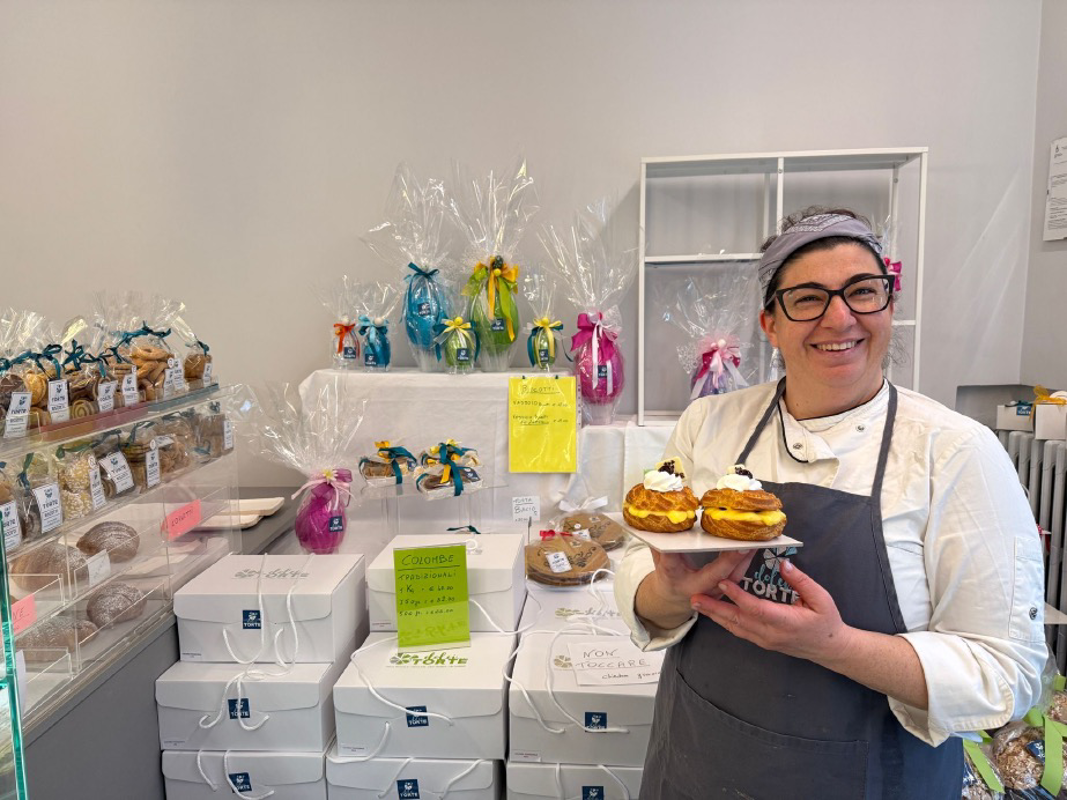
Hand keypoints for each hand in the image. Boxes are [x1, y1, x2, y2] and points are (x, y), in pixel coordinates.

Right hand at [636, 549, 755, 630]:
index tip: (692, 543)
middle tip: (742, 543)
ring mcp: (714, 592)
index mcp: (675, 577)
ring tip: (754, 540)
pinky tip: (754, 546)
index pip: (675, 564)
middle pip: (716, 575)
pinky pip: (738, 575)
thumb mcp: (659, 558)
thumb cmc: (668, 574)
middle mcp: (697, 588)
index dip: (681, 553)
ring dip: (745, 559)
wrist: (675, 596)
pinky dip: (746, 560)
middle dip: (731, 560)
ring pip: (733, 577)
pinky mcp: (725, 590)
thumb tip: (659, 520)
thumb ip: (659, 542)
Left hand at [693, 559, 853, 664]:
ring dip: (715, 615)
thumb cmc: (826, 621)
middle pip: (739, 620)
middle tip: (695, 598)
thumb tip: (783, 564)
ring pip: (736, 628)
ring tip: (697, 603)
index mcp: (786, 622)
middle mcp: (771, 634)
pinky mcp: (763, 642)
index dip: (738, 596)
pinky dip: (725, 622)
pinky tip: (713, 613)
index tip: (723, 582)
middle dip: (715, 608)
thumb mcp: (821, 598)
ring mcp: (765, 640)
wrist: (830, 648)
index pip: (757, 609)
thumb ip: (801, 581)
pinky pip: (740, 631)